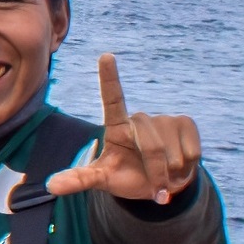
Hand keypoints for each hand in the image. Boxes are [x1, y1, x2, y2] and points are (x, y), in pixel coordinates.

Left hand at [40, 55, 203, 209]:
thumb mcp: (102, 180)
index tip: (106, 56)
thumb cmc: (126, 178)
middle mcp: (139, 118)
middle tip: (154, 188)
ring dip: (171, 173)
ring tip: (165, 174)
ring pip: (173, 153)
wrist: (161, 186)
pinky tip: (181, 167)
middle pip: (152, 147)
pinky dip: (188, 169)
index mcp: (116, 126)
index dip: (110, 78)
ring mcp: (164, 119)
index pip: (112, 99)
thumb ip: (79, 179)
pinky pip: (191, 152)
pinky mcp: (185, 123)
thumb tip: (51, 186)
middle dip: (155, 173)